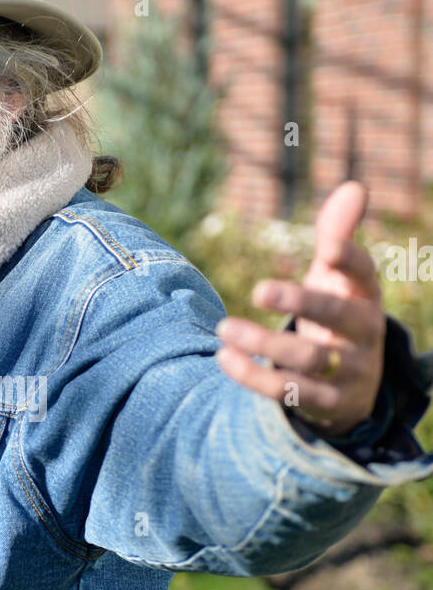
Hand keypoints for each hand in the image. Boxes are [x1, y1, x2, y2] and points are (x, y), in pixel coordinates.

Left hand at [214, 181, 385, 436]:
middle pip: (338, 316)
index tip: (327, 247)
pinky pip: (289, 392)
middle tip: (258, 289)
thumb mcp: (338, 278)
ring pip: (308, 358)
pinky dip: (254, 376)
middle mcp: (363, 332)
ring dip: (264, 343)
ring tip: (224, 328)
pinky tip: (224, 357)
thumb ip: (338, 233)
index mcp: (365, 295)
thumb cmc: (339, 315)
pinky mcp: (325, 403)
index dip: (349, 259)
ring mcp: (348, 371)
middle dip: (301, 302)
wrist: (352, 387)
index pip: (364, 273)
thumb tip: (353, 186)